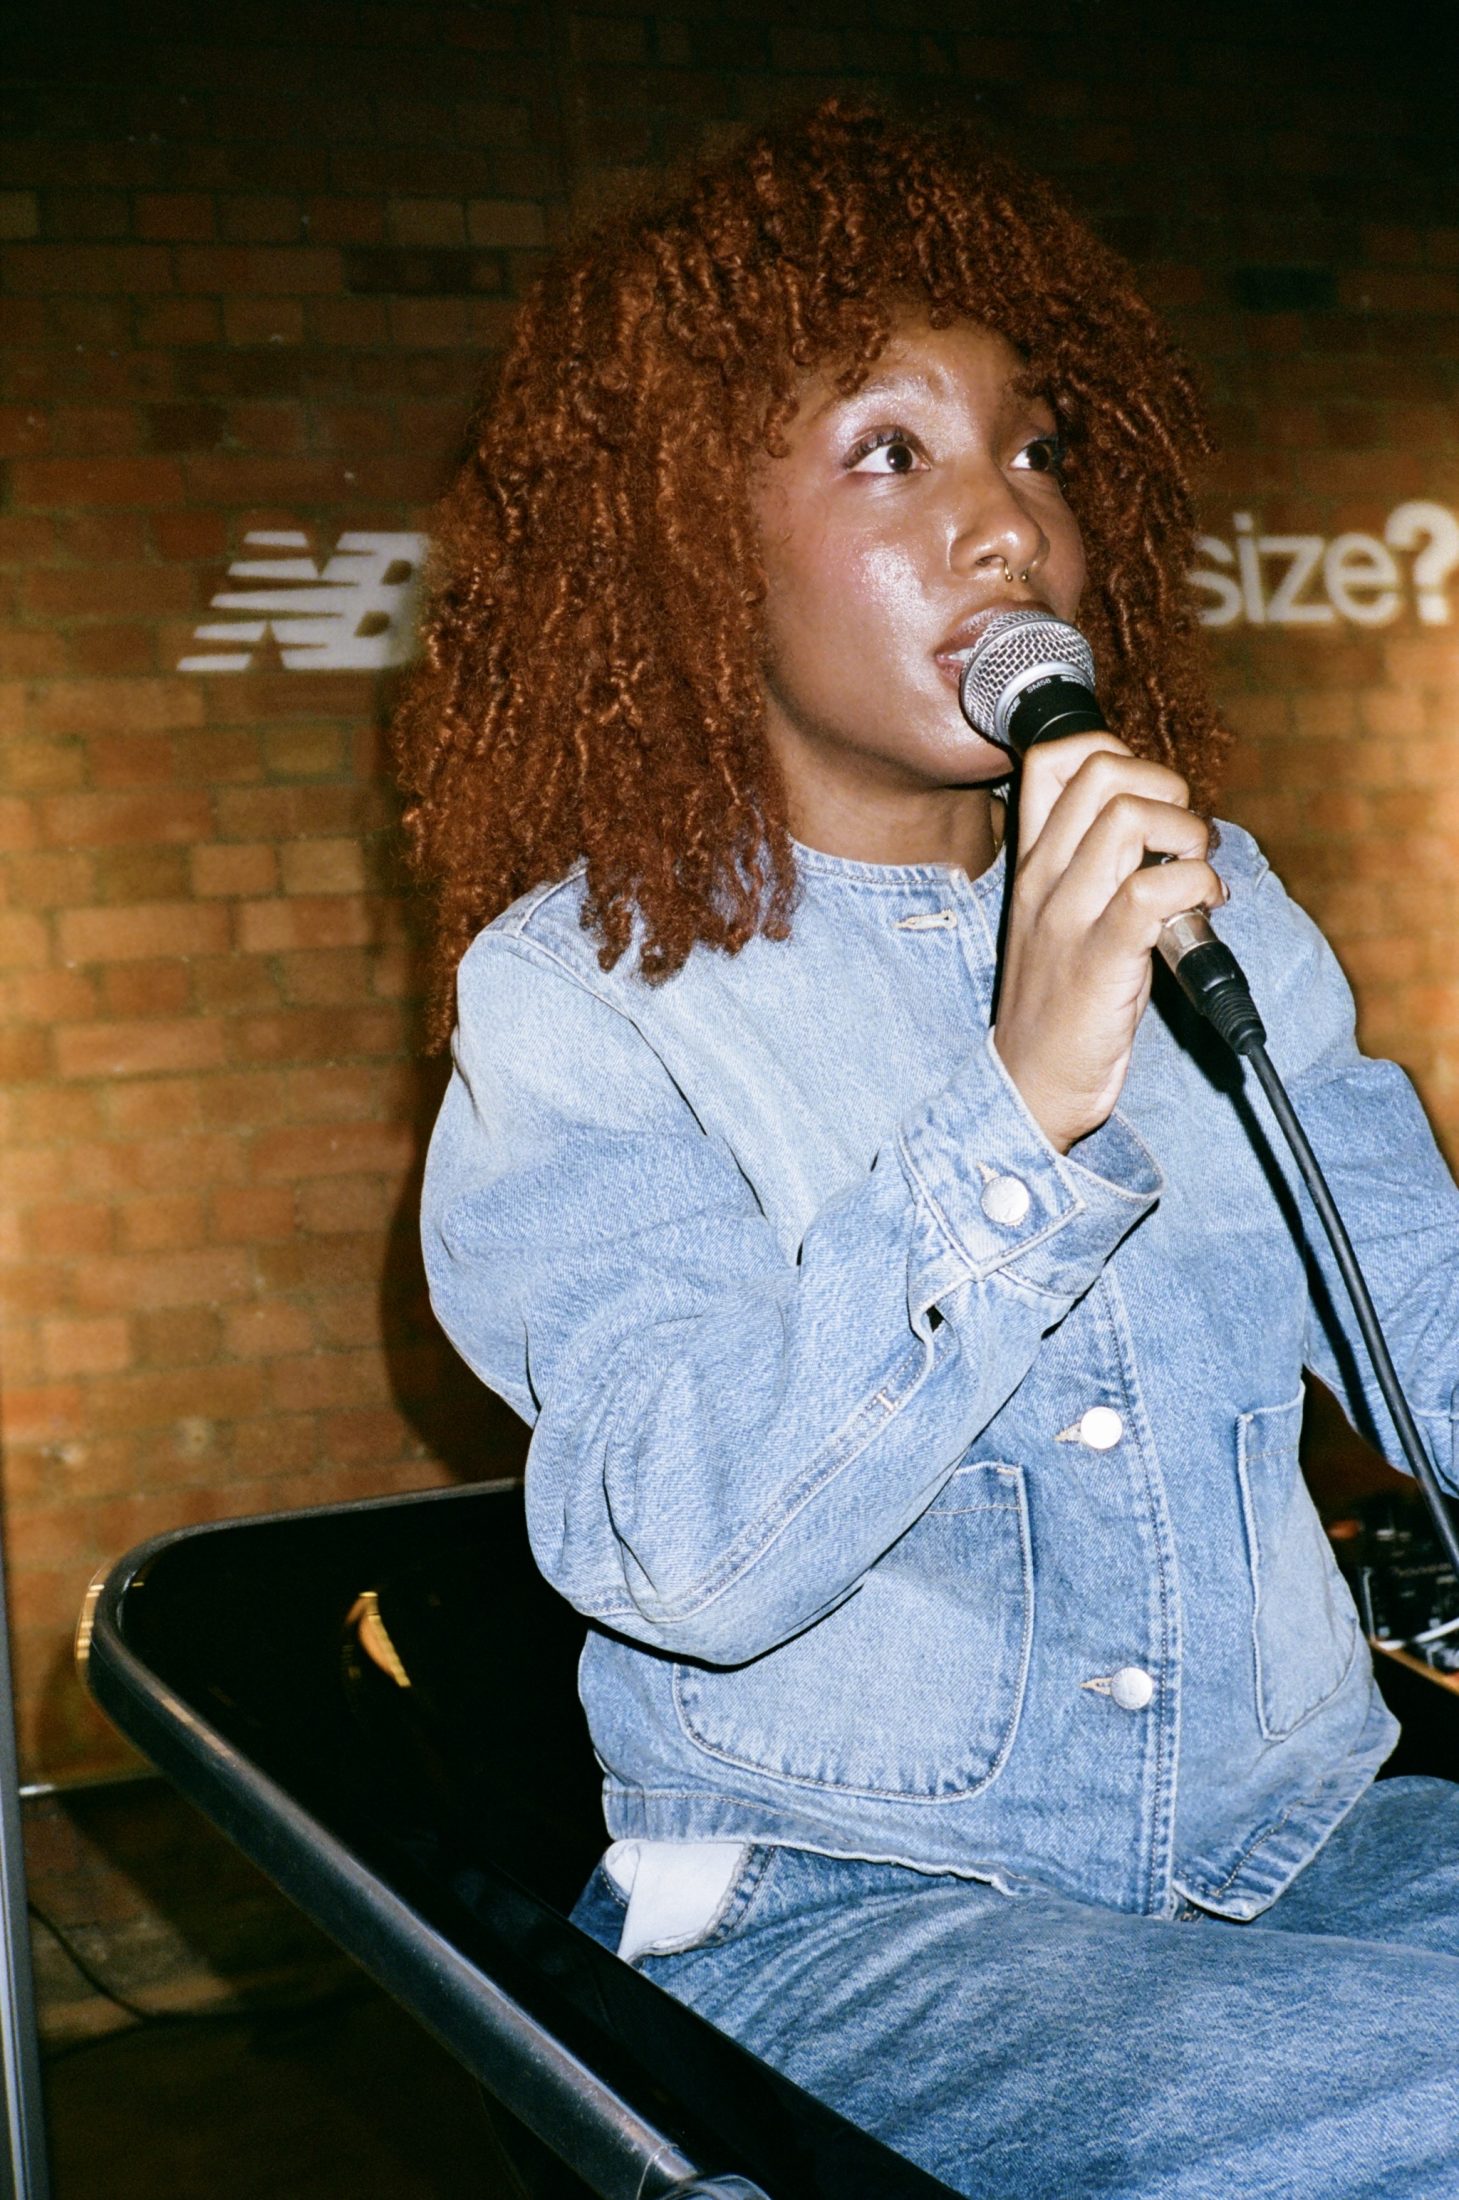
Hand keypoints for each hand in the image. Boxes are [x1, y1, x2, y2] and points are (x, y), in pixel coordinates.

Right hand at [991, 733, 1226, 1153]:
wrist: (1031, 1084)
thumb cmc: (1058, 999)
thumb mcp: (1057, 914)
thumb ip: (1090, 861)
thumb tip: (1159, 818)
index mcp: (1032, 862)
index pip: (1051, 757)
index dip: (1114, 752)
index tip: (1147, 799)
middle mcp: (1044, 878)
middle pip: (1102, 771)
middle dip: (1165, 788)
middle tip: (1183, 840)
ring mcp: (1069, 917)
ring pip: (1130, 819)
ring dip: (1188, 837)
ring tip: (1197, 877)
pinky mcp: (1102, 959)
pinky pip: (1155, 890)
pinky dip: (1198, 885)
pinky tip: (1205, 909)